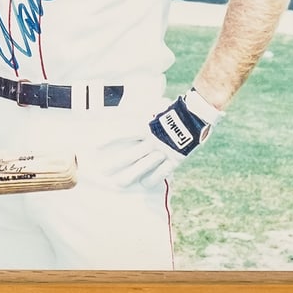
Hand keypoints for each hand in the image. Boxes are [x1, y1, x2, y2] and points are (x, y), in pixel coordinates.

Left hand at [103, 89, 222, 187]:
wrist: (195, 115)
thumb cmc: (174, 109)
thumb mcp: (155, 107)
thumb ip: (143, 112)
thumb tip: (131, 109)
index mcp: (145, 127)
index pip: (123, 134)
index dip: (109, 140)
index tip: (96, 146)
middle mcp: (151, 141)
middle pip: (130, 155)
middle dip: (115, 164)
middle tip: (103, 171)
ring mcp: (162, 152)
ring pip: (143, 167)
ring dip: (129, 176)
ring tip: (118, 184)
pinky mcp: (174, 160)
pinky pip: (161, 173)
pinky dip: (152, 179)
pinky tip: (143, 184)